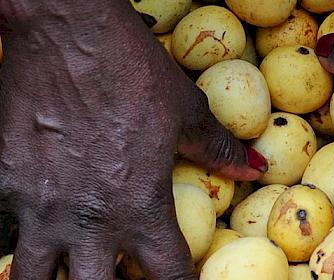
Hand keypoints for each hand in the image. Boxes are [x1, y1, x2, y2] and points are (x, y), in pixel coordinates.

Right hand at [0, 1, 265, 278]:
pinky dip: (17, 241)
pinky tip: (31, 232)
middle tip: (117, 277)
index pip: (169, 276)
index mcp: (141, 206)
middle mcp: (88, 219)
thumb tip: (254, 169)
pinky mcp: (3, 183)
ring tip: (68, 270)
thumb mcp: (185, 110)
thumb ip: (217, 149)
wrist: (67, 32)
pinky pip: (3, 233)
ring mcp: (39, 206)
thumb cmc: (132, 70)